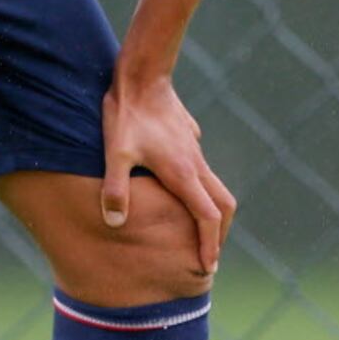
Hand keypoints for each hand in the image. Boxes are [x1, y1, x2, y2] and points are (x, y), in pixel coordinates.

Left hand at [100, 73, 235, 274]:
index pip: (207, 217)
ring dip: (211, 210)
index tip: (207, 266)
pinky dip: (200, 188)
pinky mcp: (188, 137)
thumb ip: (115, 189)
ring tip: (197, 229)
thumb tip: (115, 223)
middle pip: (223, 204)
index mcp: (183, 173)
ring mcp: (194, 149)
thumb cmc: (127, 114)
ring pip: (215, 186)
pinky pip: (202, 168)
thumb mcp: (115, 153)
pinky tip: (180, 190)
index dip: (209, 244)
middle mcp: (195, 163)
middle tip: (209, 254)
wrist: (142, 74)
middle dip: (220, 232)